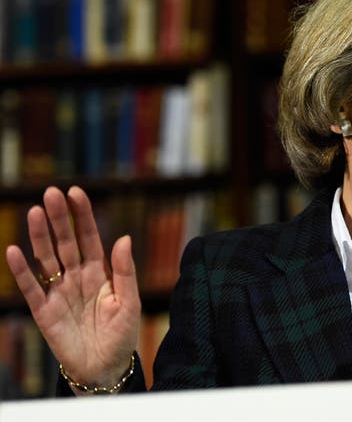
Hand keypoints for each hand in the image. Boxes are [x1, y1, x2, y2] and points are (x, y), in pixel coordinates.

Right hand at [5, 186, 140, 391]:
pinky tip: (14, 251)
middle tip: (51, 193)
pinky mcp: (44, 311)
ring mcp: (58, 292)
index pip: (90, 238)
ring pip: (47, 258)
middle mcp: (77, 277)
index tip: (75, 192)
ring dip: (40, 236)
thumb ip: (124, 271)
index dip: (82, 216)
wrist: (105, 367)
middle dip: (59, 218)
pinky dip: (22, 271)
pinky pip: (31, 288)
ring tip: (34, 212)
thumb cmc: (121, 335)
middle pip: (65, 242)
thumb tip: (123, 238)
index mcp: (100, 272)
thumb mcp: (129, 302)